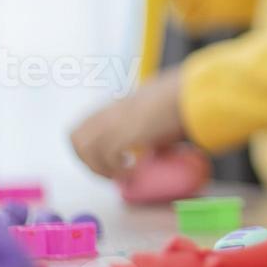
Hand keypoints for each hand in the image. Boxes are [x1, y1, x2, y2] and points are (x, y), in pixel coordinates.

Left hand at [70, 68, 188, 178]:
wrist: (191, 93)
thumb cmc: (182, 100)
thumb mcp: (159, 115)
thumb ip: (149, 130)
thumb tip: (155, 150)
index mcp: (118, 106)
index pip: (84, 127)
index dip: (89, 148)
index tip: (107, 161)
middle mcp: (111, 112)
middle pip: (76, 137)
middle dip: (87, 160)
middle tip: (109, 172)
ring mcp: (115, 122)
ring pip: (84, 148)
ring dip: (100, 167)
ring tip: (122, 173)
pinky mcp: (124, 133)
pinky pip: (107, 157)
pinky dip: (118, 170)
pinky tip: (135, 170)